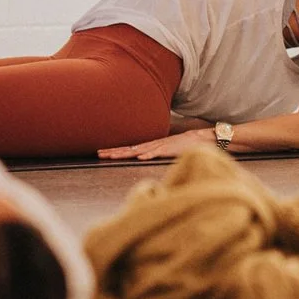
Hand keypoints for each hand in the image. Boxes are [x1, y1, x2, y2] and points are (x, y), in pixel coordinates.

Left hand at [98, 129, 221, 161]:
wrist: (200, 138)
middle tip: (98, 153)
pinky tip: (140, 157)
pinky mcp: (170, 149)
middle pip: (129, 149)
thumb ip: (154, 154)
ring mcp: (160, 147)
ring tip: (112, 156)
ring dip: (125, 153)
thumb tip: (142, 160)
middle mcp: (152, 145)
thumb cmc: (183, 146)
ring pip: (139, 150)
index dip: (115, 151)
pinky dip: (148, 154)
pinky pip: (157, 152)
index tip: (101, 153)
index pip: (129, 149)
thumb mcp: (165, 151)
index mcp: (150, 146)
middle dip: (113, 151)